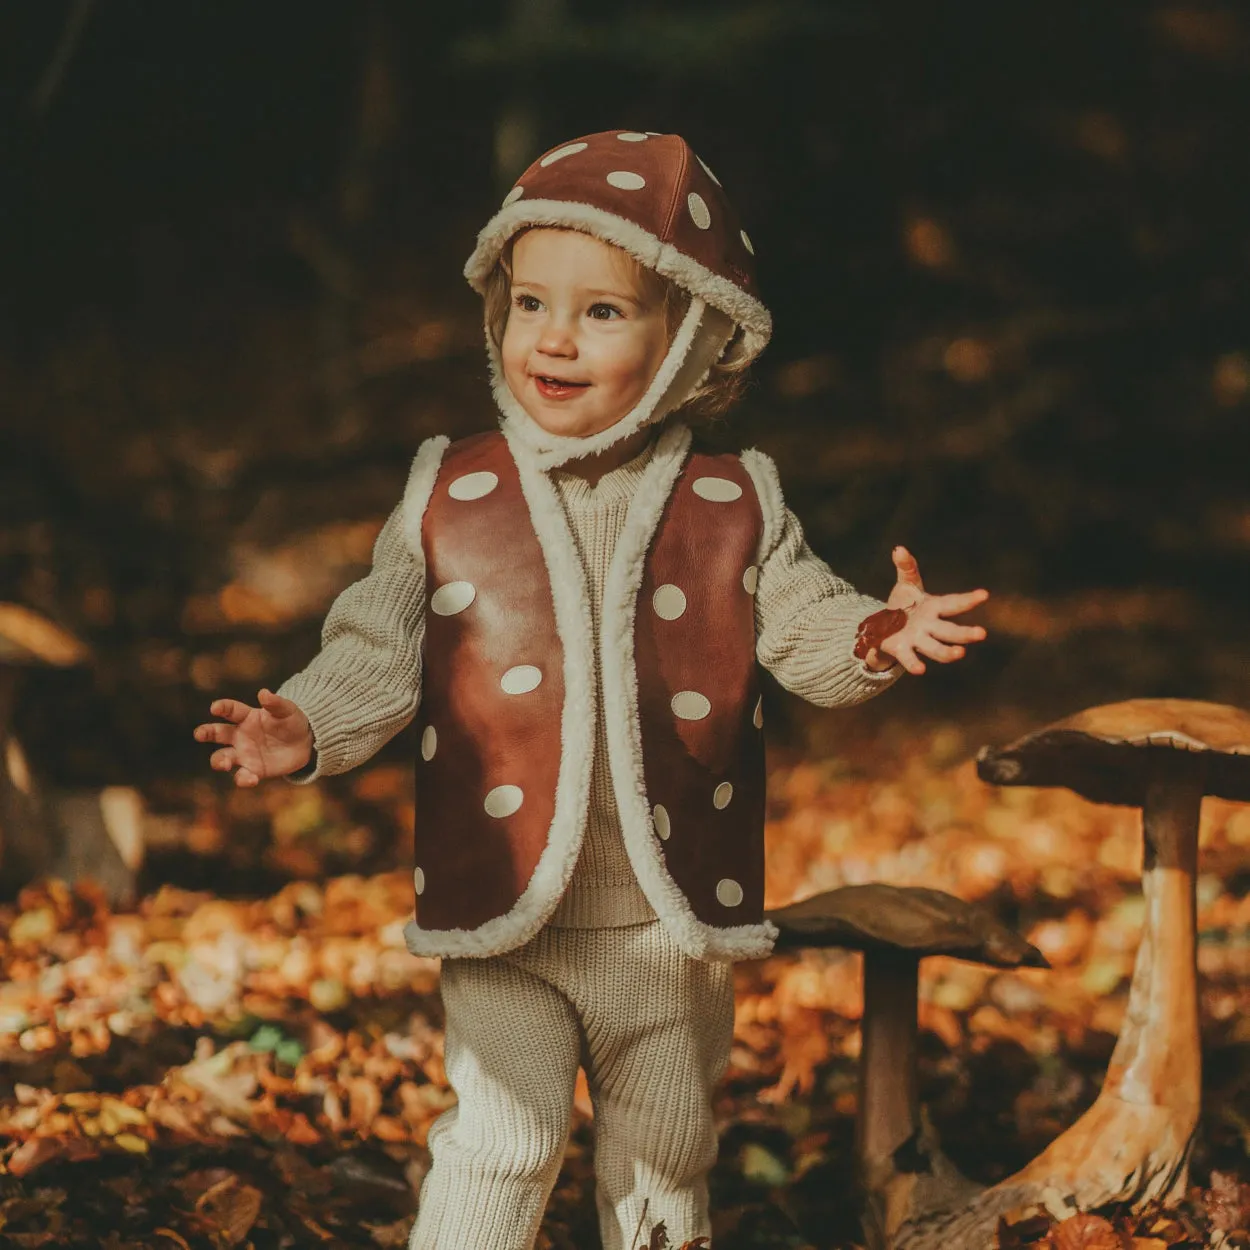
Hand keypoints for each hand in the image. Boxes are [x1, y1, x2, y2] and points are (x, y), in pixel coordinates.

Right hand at [193, 688, 312, 786]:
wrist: (304, 743)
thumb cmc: (291, 721)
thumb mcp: (287, 710)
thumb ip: (276, 703)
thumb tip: (263, 693)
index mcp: (247, 717)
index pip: (230, 710)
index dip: (222, 707)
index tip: (215, 708)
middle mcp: (239, 735)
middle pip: (217, 733)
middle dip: (206, 733)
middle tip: (199, 734)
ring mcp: (244, 754)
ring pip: (222, 758)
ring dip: (219, 761)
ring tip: (225, 763)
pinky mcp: (253, 770)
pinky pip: (242, 776)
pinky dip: (243, 779)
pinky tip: (251, 779)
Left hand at [864, 546, 988, 674]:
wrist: (884, 626)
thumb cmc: (903, 604)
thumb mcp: (906, 584)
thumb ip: (906, 567)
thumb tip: (898, 548)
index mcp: (934, 607)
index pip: (954, 603)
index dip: (969, 599)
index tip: (984, 594)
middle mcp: (931, 626)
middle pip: (951, 631)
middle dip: (966, 633)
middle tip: (981, 634)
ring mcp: (919, 640)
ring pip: (937, 648)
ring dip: (948, 652)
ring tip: (960, 653)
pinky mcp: (903, 650)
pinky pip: (911, 658)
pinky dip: (914, 663)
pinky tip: (920, 669)